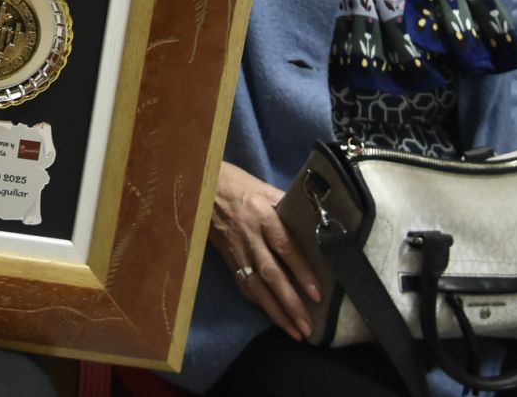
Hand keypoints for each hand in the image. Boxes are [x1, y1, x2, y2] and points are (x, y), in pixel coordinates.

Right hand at [208, 162, 320, 340]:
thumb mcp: (265, 188)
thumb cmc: (238, 184)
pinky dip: (260, 303)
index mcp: (262, 215)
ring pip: (256, 286)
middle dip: (290, 303)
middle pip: (271, 274)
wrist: (200, 186)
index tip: (316, 294)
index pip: (284, 247)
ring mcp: (236, 250)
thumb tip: (315, 222)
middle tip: (307, 326)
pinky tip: (274, 317)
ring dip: (276, 312)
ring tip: (295, 332)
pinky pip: (244, 285)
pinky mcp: (228, 260)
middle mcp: (249, 236)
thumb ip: (287, 206)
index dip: (301, 271)